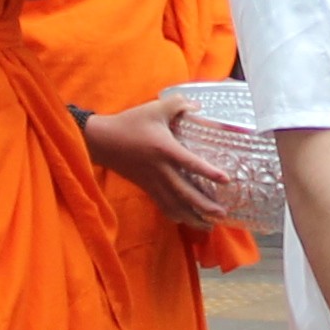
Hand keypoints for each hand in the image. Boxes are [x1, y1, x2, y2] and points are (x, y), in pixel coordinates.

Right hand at [85, 93, 241, 230]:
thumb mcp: (155, 108)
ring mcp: (153, 182)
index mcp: (164, 149)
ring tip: (210, 225)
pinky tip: (187, 220)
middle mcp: (160, 170)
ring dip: (192, 217)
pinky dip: (176, 215)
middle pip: (185, 193)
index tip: (226, 179)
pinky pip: (163, 205)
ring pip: (174, 205)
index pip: (190, 163)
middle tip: (222, 214)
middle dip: (204, 206)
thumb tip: (198, 106)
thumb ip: (178, 104)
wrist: (103, 141)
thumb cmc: (130, 123)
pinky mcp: (147, 188)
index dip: (209, 172)